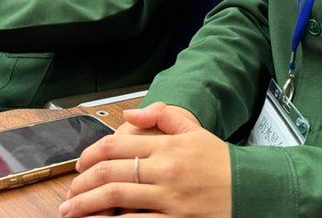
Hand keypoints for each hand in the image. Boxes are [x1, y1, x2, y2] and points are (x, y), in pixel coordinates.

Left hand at [62, 103, 230, 217]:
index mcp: (167, 146)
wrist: (252, 189)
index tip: (80, 165)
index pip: (116, 145)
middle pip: (110, 172)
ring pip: (116, 198)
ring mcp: (169, 198)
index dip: (91, 155)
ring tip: (70, 211)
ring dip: (87, 205)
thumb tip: (132, 113)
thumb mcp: (195, 131)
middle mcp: (165, 170)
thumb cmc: (222, 164)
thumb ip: (163, 117)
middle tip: (69, 193)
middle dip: (82, 184)